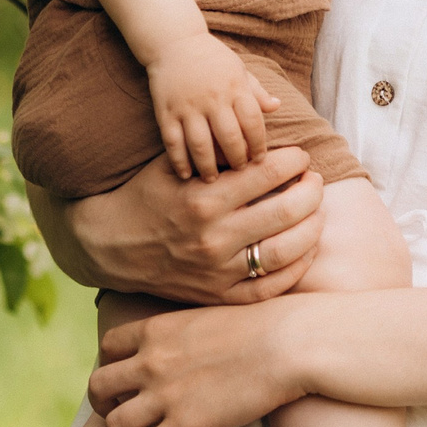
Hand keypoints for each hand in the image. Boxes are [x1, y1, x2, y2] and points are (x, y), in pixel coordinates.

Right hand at [40, 149, 325, 306]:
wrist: (109, 245)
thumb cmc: (145, 196)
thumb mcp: (173, 164)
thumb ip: (216, 152)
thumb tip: (262, 132)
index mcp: (203, 197)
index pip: (267, 173)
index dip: (294, 161)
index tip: (300, 157)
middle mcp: (213, 235)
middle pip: (286, 210)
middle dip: (311, 190)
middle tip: (314, 181)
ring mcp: (218, 269)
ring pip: (287, 250)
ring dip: (312, 227)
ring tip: (317, 212)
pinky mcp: (218, 294)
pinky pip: (271, 287)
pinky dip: (297, 267)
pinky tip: (306, 248)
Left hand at [87, 299, 318, 426]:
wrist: (288, 344)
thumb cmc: (263, 326)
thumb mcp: (209, 315)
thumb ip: (184, 333)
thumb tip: (185, 345)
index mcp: (156, 329)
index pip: (107, 346)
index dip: (109, 365)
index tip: (122, 381)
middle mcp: (150, 361)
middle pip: (99, 387)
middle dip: (102, 406)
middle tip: (117, 417)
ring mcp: (164, 395)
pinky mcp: (185, 426)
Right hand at [144, 32, 280, 178]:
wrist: (174, 41)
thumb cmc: (212, 58)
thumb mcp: (238, 68)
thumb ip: (256, 91)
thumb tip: (277, 106)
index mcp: (234, 87)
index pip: (252, 122)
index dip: (258, 145)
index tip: (260, 160)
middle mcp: (212, 98)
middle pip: (229, 137)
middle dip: (237, 159)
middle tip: (239, 173)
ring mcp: (187, 106)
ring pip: (200, 144)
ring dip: (208, 166)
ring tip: (213, 180)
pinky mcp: (166, 111)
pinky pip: (173, 141)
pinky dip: (179, 161)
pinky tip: (185, 174)